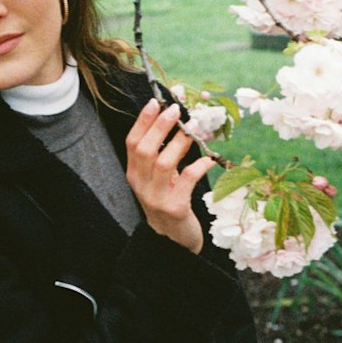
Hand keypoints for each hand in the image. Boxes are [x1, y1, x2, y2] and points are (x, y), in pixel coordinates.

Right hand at [125, 99, 213, 253]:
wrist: (172, 241)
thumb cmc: (169, 202)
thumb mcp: (160, 179)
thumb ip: (163, 155)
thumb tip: (179, 122)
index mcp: (134, 174)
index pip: (132, 142)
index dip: (143, 120)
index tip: (156, 101)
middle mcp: (141, 185)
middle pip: (145, 150)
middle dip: (160, 126)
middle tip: (176, 109)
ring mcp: (156, 198)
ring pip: (163, 164)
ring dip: (179, 142)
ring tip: (193, 128)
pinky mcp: (175, 208)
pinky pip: (186, 182)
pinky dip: (198, 166)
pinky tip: (209, 159)